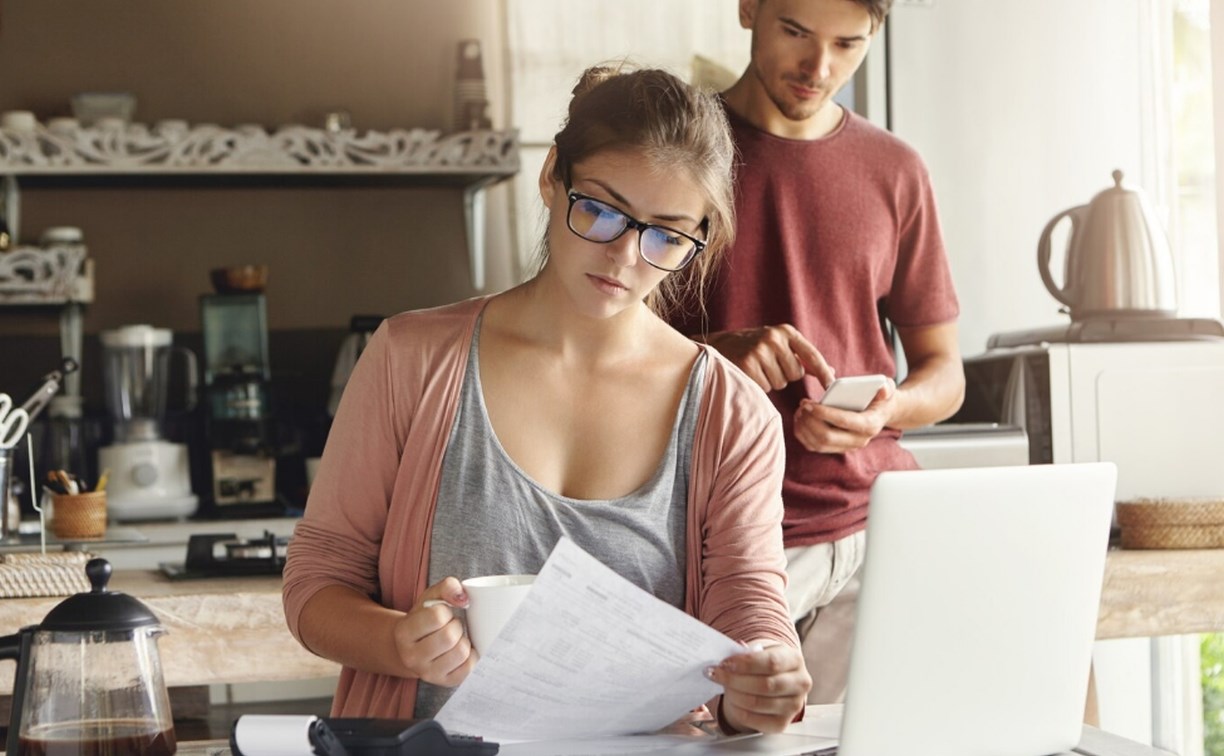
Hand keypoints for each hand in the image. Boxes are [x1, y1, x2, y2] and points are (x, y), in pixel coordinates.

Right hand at [392, 577, 474, 686]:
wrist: (414, 648)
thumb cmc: (425, 619)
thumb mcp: (430, 598)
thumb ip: (447, 587)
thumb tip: (463, 598)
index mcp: (403, 633)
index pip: (436, 616)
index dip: (445, 611)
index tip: (441, 614)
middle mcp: (411, 657)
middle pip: (450, 636)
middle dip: (456, 626)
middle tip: (450, 626)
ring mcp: (428, 673)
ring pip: (461, 652)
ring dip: (464, 640)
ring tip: (454, 639)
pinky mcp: (445, 682)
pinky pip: (469, 668)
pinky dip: (471, 655)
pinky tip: (460, 650)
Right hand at [704, 325, 835, 392]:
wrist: (719, 346)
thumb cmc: (755, 348)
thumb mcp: (780, 345)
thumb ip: (803, 358)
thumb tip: (831, 371)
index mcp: (786, 331)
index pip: (811, 355)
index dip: (823, 372)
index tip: (831, 386)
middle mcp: (774, 338)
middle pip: (795, 374)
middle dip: (784, 375)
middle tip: (768, 365)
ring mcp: (760, 350)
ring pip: (780, 382)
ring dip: (771, 381)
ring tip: (757, 368)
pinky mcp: (747, 364)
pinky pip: (765, 387)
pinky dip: (758, 385)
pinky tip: (749, 374)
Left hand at [707, 642, 810, 733]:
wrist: (775, 679)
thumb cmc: (765, 663)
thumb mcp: (760, 651)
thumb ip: (746, 653)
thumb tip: (727, 658)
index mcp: (795, 660)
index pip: (772, 662)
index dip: (745, 664)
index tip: (725, 663)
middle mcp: (800, 684)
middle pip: (765, 685)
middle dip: (735, 680)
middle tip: (716, 674)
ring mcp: (793, 706)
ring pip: (757, 703)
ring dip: (734, 695)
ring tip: (723, 686)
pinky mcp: (781, 724)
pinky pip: (754, 720)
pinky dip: (738, 710)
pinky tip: (731, 701)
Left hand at [792, 379, 896, 452]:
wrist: (881, 412)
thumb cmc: (880, 398)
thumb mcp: (886, 388)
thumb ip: (886, 387)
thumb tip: (883, 390)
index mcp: (870, 425)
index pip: (844, 422)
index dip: (825, 413)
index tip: (809, 404)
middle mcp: (858, 440)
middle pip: (827, 437)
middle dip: (810, 421)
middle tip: (803, 405)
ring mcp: (847, 447)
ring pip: (818, 444)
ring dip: (804, 427)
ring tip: (801, 409)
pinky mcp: (836, 448)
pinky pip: (814, 447)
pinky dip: (803, 434)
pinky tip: (800, 418)